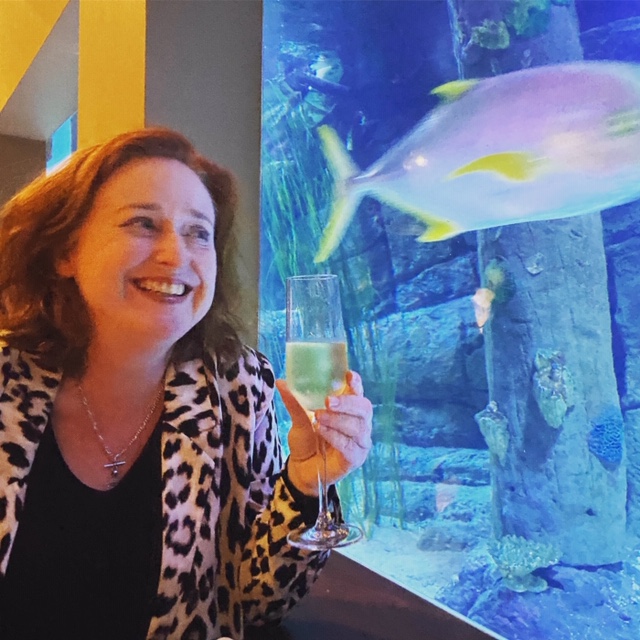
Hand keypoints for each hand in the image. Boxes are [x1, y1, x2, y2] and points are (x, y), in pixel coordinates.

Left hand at [276, 371, 372, 496]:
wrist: (301, 468)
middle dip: (347, 403)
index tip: (348, 375)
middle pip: (364, 408)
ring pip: (358, 427)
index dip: (356, 383)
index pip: (358, 392)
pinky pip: (350, 445)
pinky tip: (322, 432)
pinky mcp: (355, 458)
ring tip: (319, 418)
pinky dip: (335, 437)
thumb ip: (295, 402)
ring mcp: (360, 441)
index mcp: (349, 409)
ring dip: (338, 420)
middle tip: (328, 401)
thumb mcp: (299, 419)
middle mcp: (359, 423)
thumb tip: (281, 382)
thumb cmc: (306, 440)